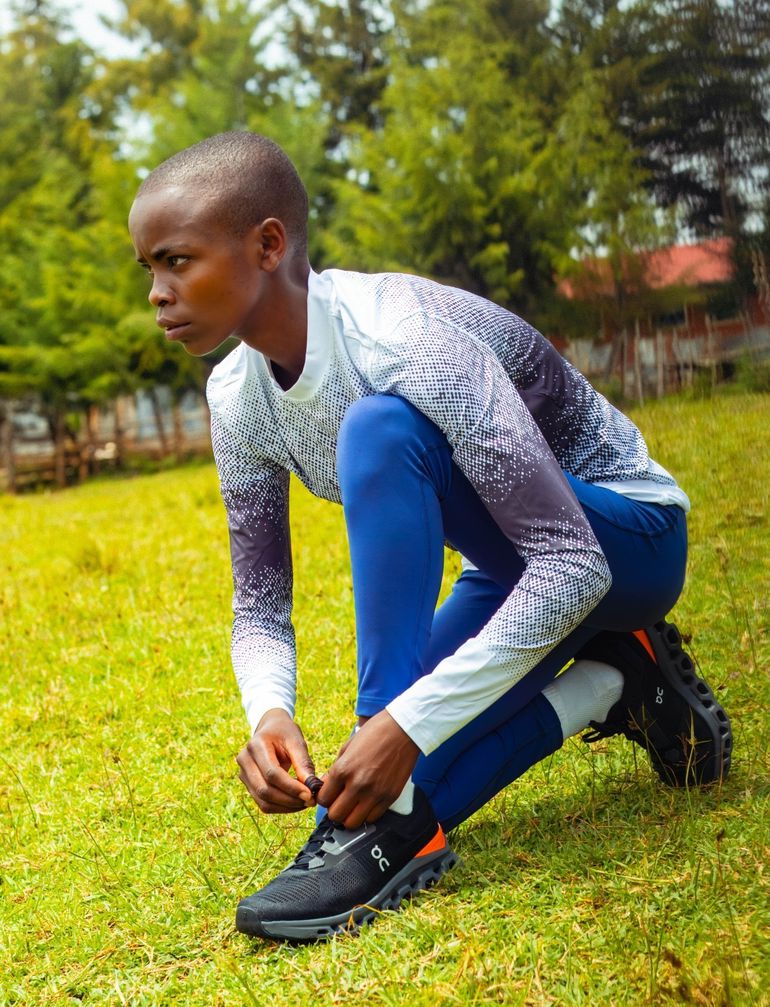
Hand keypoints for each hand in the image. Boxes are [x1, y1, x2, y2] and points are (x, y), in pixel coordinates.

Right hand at [236, 709, 316, 813]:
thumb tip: (312, 786)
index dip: (291, 787)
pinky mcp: (248, 785)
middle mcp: (245, 760)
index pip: (272, 773)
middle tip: (310, 801)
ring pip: (263, 801)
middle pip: (264, 790)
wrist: (270, 728)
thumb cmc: (285, 732)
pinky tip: (296, 802)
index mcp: (256, 745)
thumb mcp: (296, 740)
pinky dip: (281, 807)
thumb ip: (303, 762)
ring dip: (286, 807)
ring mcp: (243, 774)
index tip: (310, 794)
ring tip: (305, 803)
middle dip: (289, 800)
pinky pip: (263, 803)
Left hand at [317, 710, 419, 829]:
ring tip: (354, 804)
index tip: (330, 794)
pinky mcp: (390, 797)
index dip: (324, 798)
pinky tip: (368, 802)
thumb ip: (335, 769)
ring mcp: (375, 793)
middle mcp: (358, 784)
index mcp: (343, 769)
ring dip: (350, 816)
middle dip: (335, 809)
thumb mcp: (348, 746)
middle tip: (340, 801)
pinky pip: (373, 818)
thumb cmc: (375, 732)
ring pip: (353, 823)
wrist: (403, 729)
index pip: (323, 799)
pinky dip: (367, 814)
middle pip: (336, 816)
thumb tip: (327, 786)